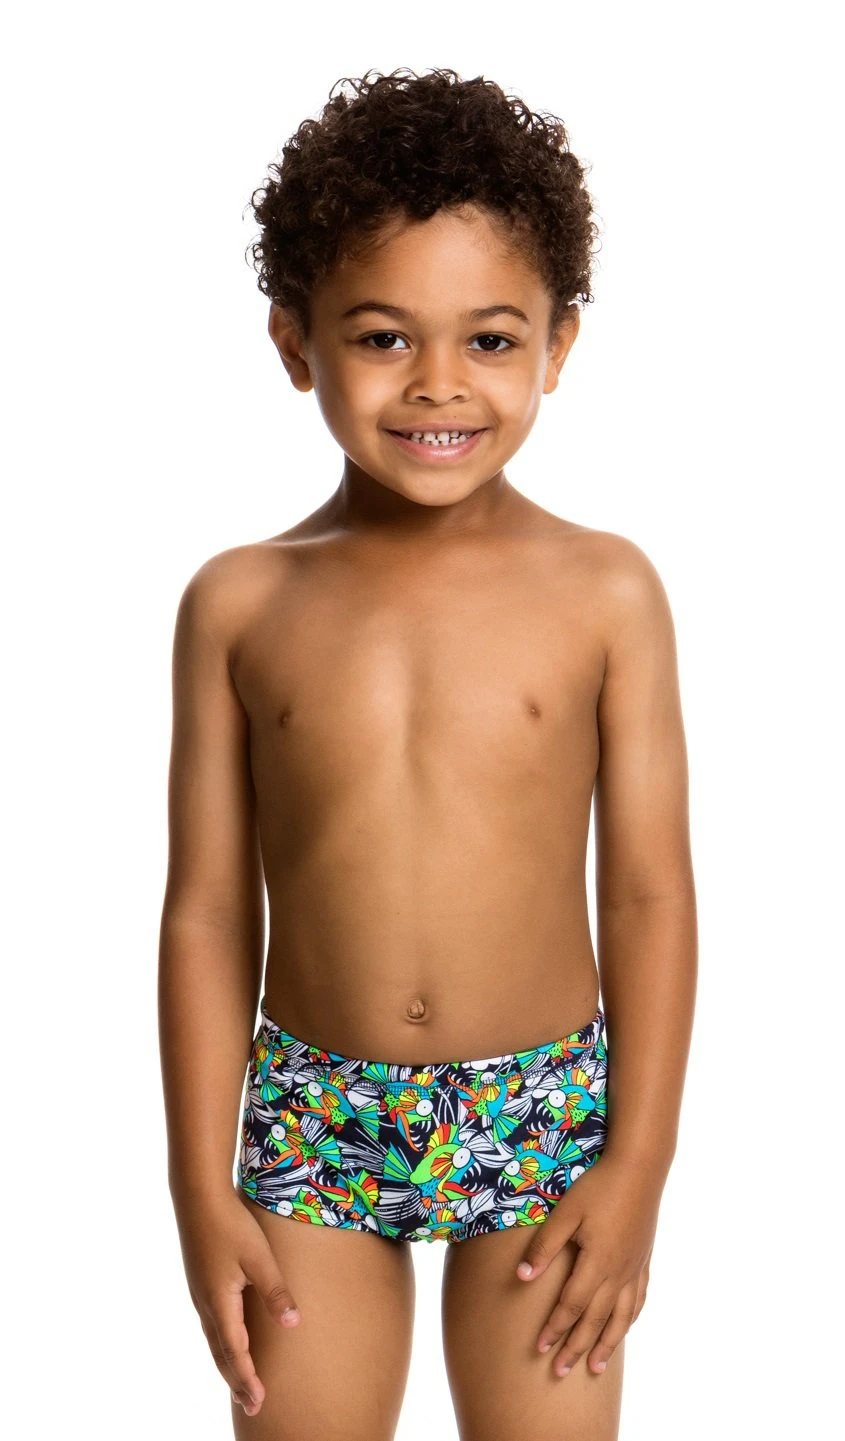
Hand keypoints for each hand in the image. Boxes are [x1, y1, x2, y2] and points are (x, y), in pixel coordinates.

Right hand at [173, 1186, 300, 1416]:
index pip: (236, 1352)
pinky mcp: (201, 1282)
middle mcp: (207, 1304)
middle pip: (221, 1353)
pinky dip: (221, 1344)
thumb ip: (275, 1291)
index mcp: (220, 1303)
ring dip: (228, 1364)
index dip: (248, 1379)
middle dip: (237, 1381)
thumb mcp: (259, 1256)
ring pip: (214, 1340)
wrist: (198, 1196)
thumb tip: (293, 1325)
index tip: (259, 1403)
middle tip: (251, 1405)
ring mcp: (201, 1294)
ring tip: (240, 1383)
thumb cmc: (231, 1224)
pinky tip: (229, 1341)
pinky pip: (212, 1325)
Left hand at [515, 1154, 658, 1378]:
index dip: (555, 1329)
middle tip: (560, 1372)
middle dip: (576, 1347)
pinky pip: (638, 1300)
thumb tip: (521, 1278)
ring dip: (607, 1344)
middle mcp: (618, 1273)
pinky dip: (629, 1319)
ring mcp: (634, 1269)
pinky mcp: (644, 1260)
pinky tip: (623, 1328)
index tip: (541, 1349)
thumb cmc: (597, 1187)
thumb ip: (545, 1247)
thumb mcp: (565, 1213)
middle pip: (595, 1320)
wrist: (639, 1168)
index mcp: (597, 1263)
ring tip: (596, 1367)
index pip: (571, 1306)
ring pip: (620, 1318)